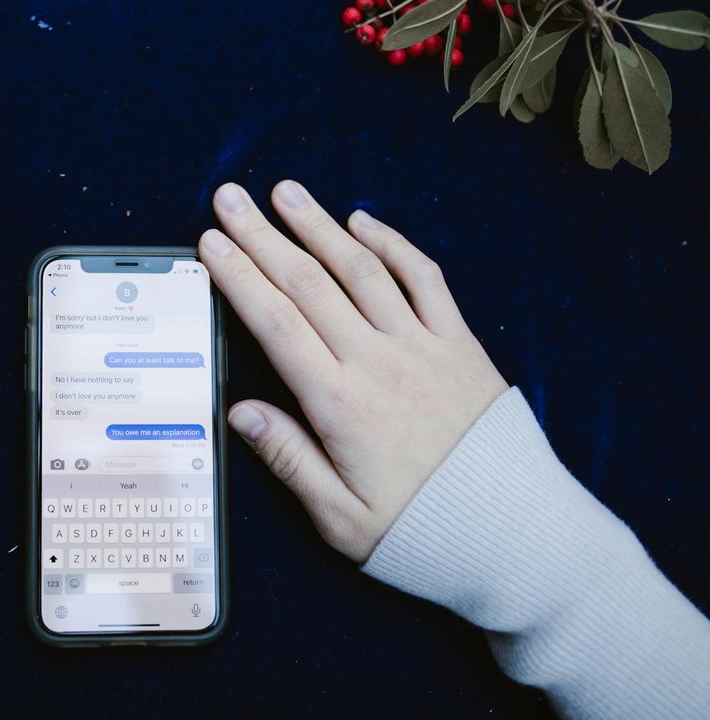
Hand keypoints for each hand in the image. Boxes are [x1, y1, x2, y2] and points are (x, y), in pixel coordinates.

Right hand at [199, 181, 507, 562]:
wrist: (514, 533)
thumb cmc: (421, 530)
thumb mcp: (340, 517)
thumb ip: (287, 458)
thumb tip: (239, 412)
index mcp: (339, 403)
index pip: (275, 322)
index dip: (238, 277)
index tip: (210, 243)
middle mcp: (378, 362)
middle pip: (309, 283)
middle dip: (263, 237)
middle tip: (230, 199)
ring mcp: (422, 346)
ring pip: (362, 269)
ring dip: (320, 226)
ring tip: (286, 193)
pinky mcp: (460, 344)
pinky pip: (425, 279)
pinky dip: (393, 244)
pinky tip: (364, 221)